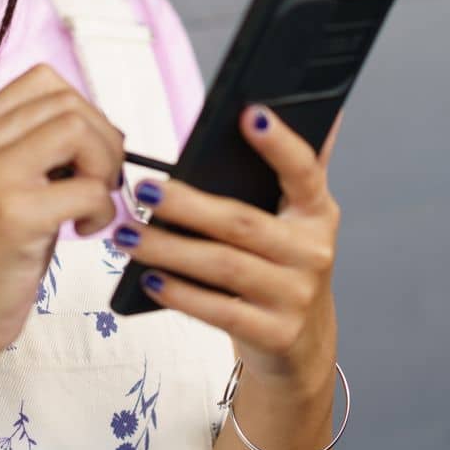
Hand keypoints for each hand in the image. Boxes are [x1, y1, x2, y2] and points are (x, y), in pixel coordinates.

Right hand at [0, 64, 125, 365]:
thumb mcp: (5, 181)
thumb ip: (38, 143)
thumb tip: (101, 125)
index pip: (44, 80)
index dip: (82, 111)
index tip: (83, 153)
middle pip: (68, 102)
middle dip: (103, 141)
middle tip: (98, 183)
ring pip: (78, 131)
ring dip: (104, 168)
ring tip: (91, 203)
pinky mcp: (13, 214)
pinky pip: (88, 188)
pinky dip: (102, 209)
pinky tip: (83, 230)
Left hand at [110, 104, 343, 396]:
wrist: (298, 343)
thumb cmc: (282, 263)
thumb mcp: (297, 217)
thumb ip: (296, 167)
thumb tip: (322, 106)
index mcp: (318, 212)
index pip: (304, 171)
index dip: (279, 143)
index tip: (250, 113)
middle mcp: (314, 252)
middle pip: (243, 222)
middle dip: (187, 205)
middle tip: (143, 190)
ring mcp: (297, 296)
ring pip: (223, 265)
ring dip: (169, 249)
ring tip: (128, 235)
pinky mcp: (275, 334)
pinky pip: (219, 311)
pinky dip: (180, 294)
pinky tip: (149, 278)